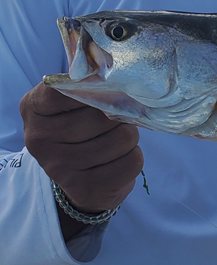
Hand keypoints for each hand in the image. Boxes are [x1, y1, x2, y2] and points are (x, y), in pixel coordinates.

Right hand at [20, 83, 142, 234]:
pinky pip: (132, 162)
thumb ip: (86, 86)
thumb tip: (116, 76)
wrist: (78, 178)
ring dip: (129, 138)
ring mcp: (60, 167)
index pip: (72, 87)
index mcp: (33, 108)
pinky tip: (118, 159)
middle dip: (121, 116)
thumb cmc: (79, 129)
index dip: (100, 88)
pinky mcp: (84, 188)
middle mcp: (40, 138)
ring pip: (123, 138)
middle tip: (114, 121)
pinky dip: (133, 157)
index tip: (105, 94)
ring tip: (115, 141)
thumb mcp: (70, 103)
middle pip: (105, 116)